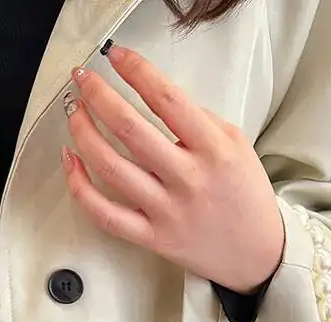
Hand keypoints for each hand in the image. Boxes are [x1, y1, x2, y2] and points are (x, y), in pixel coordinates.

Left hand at [61, 45, 284, 293]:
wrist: (258, 255)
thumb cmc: (247, 199)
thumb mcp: (239, 148)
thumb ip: (202, 121)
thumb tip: (157, 98)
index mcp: (214, 151)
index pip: (167, 99)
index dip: (135, 70)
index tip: (117, 56)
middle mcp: (189, 179)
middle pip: (129, 128)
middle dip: (98, 94)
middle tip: (85, 79)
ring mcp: (168, 211)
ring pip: (109, 165)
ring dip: (83, 131)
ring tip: (76, 113)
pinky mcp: (153, 237)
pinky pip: (105, 213)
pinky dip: (80, 186)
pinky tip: (71, 161)